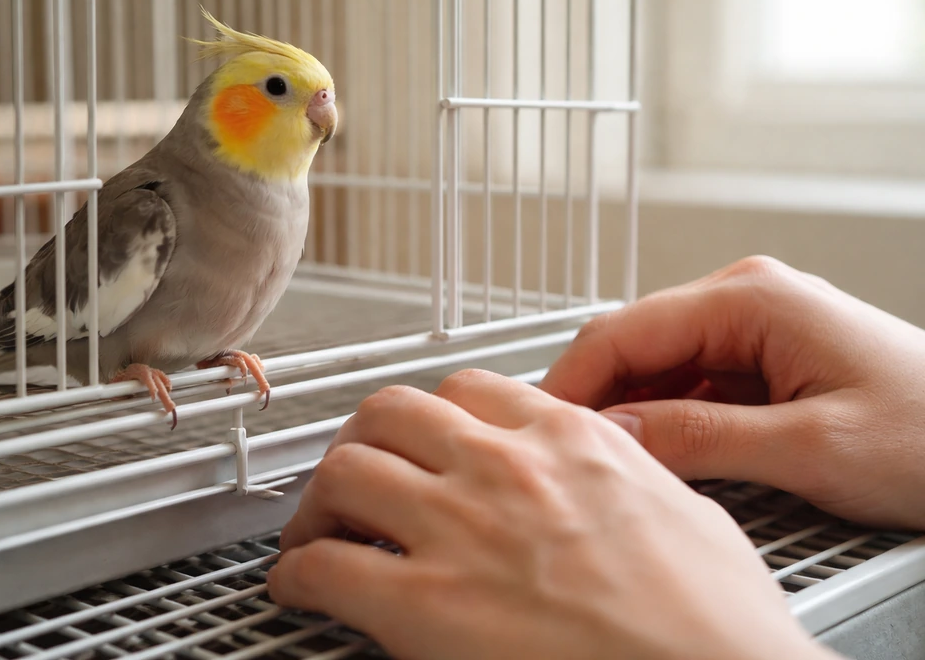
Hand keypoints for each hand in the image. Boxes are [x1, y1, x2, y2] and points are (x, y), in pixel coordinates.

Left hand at [268, 369, 829, 659]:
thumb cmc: (716, 626)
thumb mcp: (688, 511)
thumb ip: (628, 472)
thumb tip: (607, 470)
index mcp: (572, 441)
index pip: (471, 387)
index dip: (433, 413)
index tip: (423, 435)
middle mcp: (506, 467)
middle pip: (392, 411)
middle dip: (363, 437)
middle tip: (357, 469)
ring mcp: (461, 528)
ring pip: (346, 469)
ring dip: (320, 499)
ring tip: (319, 526)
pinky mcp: (425, 606)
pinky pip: (325, 567)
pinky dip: (298, 573)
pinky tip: (301, 587)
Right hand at [541, 255, 924, 529]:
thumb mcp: (812, 449)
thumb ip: (702, 437)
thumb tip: (616, 432)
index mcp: (753, 297)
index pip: (624, 328)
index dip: (570, 379)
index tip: (537, 425)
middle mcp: (747, 298)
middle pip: (634, 340)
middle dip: (594, 394)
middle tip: (564, 451)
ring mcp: (754, 326)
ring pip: (658, 362)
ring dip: (629, 406)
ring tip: (607, 459)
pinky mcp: (763, 358)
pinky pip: (690, 380)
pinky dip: (664, 413)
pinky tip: (657, 450)